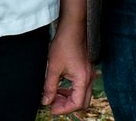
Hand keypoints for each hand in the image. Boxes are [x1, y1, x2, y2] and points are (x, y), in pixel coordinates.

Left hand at [41, 0, 93, 114]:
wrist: (73, 26)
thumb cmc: (64, 44)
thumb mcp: (54, 67)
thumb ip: (50, 86)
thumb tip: (46, 101)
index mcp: (83, 79)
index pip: (77, 104)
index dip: (63, 109)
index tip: (51, 108)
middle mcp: (89, 77)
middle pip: (83, 101)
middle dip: (67, 105)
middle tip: (53, 103)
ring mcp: (89, 72)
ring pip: (82, 93)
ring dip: (69, 97)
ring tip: (54, 94)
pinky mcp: (86, 68)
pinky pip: (81, 85)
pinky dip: (71, 89)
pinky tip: (60, 85)